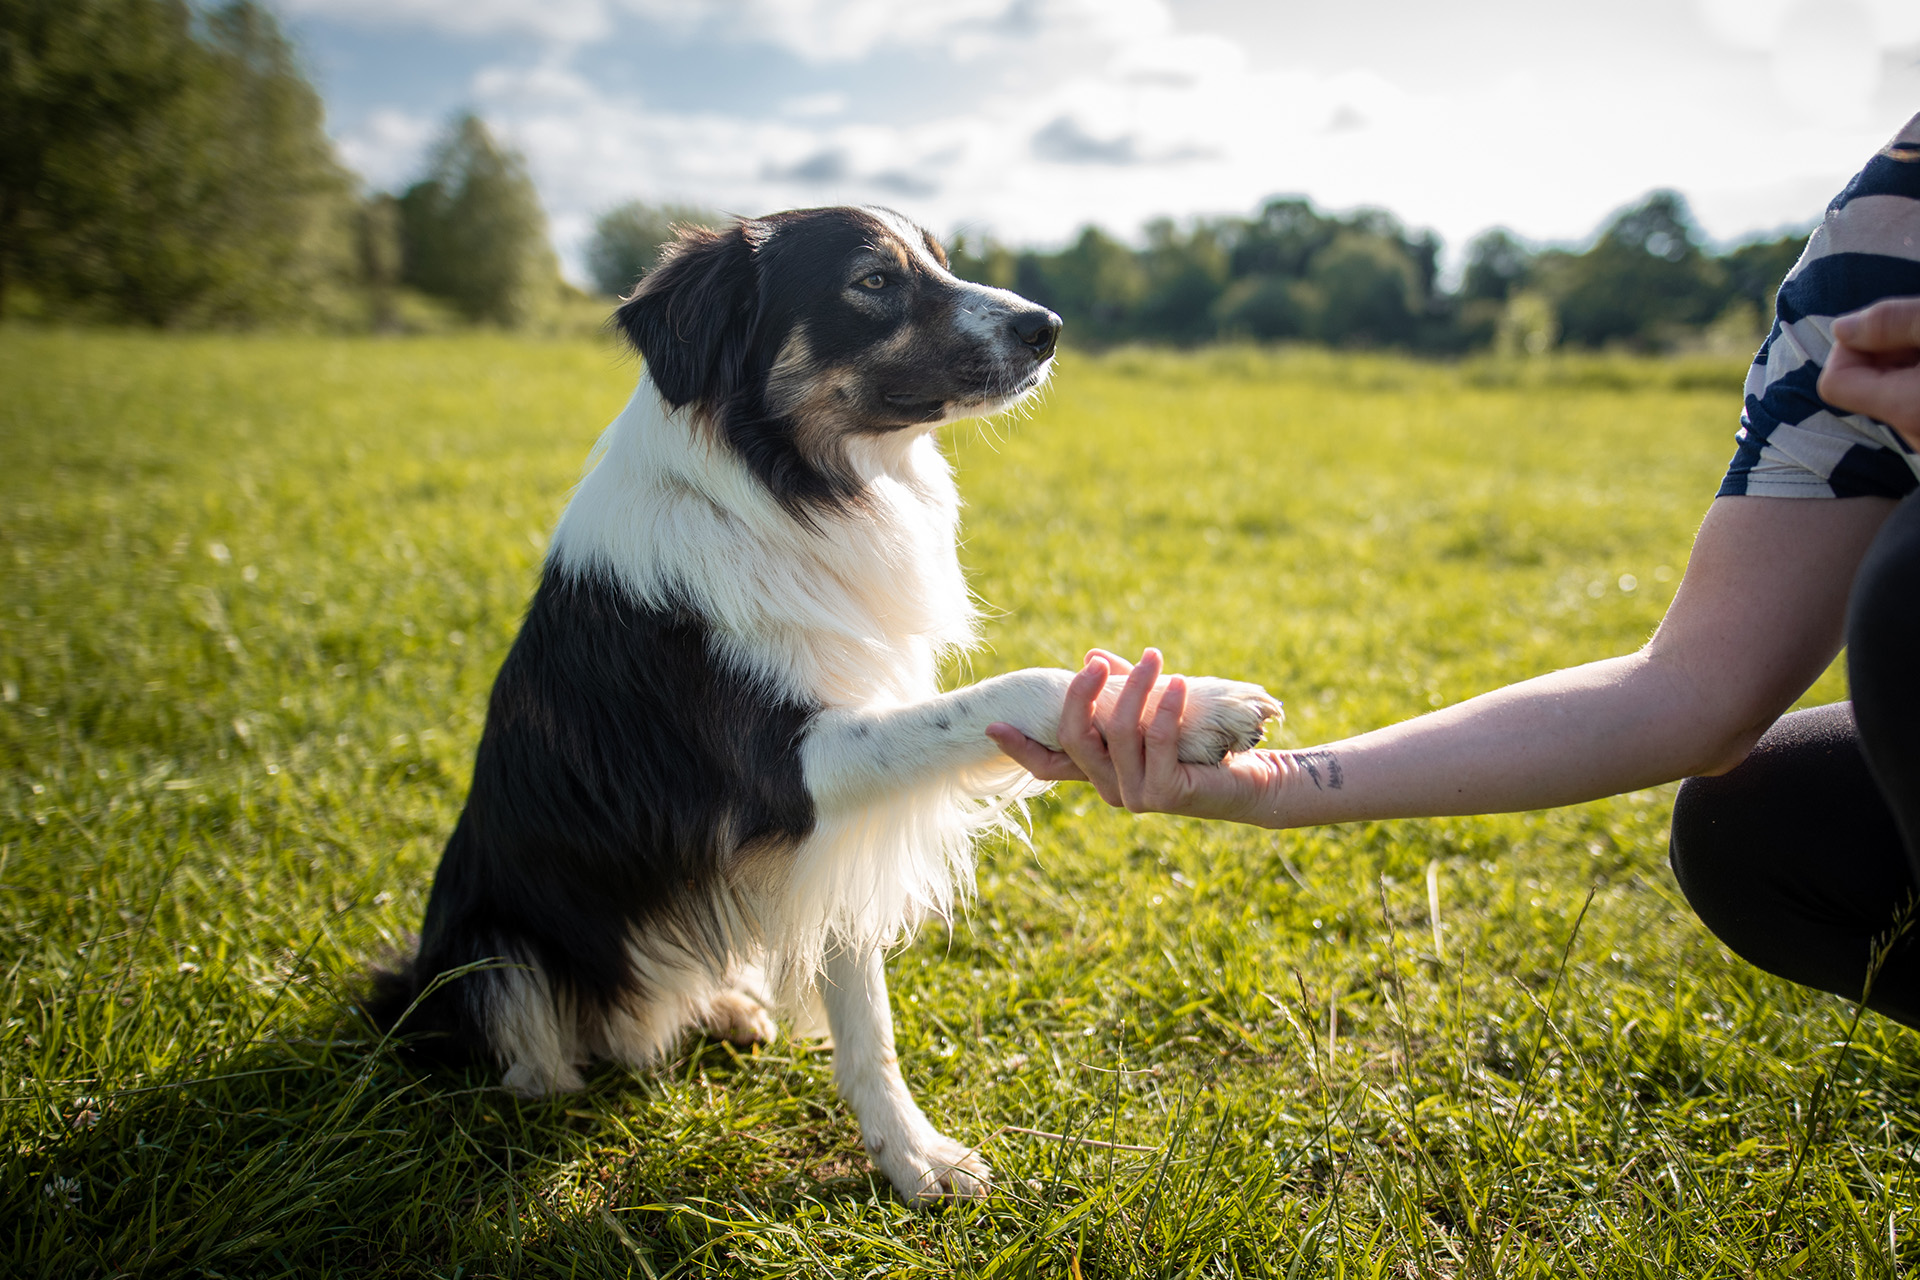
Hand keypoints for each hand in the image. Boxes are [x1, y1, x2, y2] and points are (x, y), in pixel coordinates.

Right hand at [986, 648, 1285, 823]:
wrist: (1252, 779)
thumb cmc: (1200, 742)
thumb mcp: (1154, 708)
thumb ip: (1120, 690)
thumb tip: (1091, 655)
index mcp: (1099, 771)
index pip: (1047, 764)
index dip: (1019, 748)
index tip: (993, 724)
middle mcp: (1109, 788)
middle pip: (1075, 738)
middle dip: (1082, 695)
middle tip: (1100, 663)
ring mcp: (1135, 796)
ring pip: (1119, 732)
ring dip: (1137, 688)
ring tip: (1156, 659)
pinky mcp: (1166, 795)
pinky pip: (1159, 741)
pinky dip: (1167, 707)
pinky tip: (1179, 683)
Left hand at [1818, 296, 1919, 446]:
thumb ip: (1891, 322)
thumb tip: (1841, 328)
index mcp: (1909, 409)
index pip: (1833, 382)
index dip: (1853, 346)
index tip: (1890, 329)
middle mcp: (1917, 437)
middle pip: (1861, 389)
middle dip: (1885, 355)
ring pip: (1891, 396)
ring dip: (1906, 366)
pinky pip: (1914, 407)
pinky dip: (1917, 383)